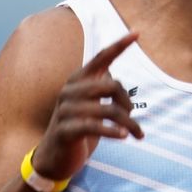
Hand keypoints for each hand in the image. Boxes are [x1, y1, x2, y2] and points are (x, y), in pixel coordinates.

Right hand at [32, 32, 142, 182]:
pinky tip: (124, 137)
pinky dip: (113, 132)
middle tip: (133, 119)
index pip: (101, 58)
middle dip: (128, 102)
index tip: (137, 32)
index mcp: (78, 81)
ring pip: (109, 110)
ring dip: (129, 124)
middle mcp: (70, 91)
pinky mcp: (65, 130)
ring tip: (137, 135)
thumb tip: (118, 83)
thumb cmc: (78, 131)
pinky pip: (95, 126)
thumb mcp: (91, 108)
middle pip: (112, 85)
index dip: (119, 45)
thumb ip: (101, 92)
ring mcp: (66, 110)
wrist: (54, 159)